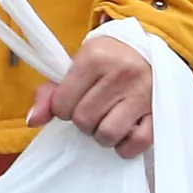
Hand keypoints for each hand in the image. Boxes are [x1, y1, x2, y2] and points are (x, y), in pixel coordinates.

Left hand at [29, 32, 153, 157]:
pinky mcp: (159, 111)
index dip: (63, 108)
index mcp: (95, 57)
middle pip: (84, 120)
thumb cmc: (108, 59)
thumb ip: (50, 92)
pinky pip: (137, 142)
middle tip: (91, 112)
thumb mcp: (78, 65)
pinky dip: (126, 146)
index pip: (63, 103)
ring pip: (108, 134)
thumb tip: (33, 121)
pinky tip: (123, 134)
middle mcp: (121, 73)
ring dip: (102, 135)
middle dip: (83, 122)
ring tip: (106, 122)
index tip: (73, 102)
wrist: (150, 47)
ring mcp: (143, 93)